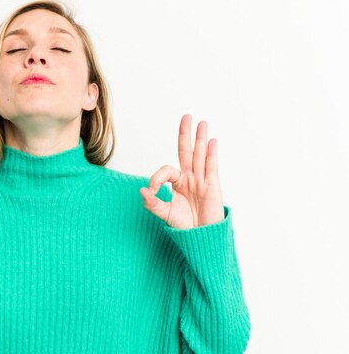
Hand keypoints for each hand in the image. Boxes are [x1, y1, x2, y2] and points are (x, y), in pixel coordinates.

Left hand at [139, 114, 224, 228]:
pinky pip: (211, 166)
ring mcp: (202, 180)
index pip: (166, 171)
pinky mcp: (213, 186)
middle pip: (187, 151)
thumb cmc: (184, 225)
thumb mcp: (165, 214)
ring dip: (201, 139)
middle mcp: (190, 177)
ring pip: (200, 155)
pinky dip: (211, 153)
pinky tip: (212, 141)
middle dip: (186, 134)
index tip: (150, 191)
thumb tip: (141, 190)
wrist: (201, 237)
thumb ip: (152, 203)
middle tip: (186, 116)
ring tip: (202, 122)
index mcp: (178, 182)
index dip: (156, 178)